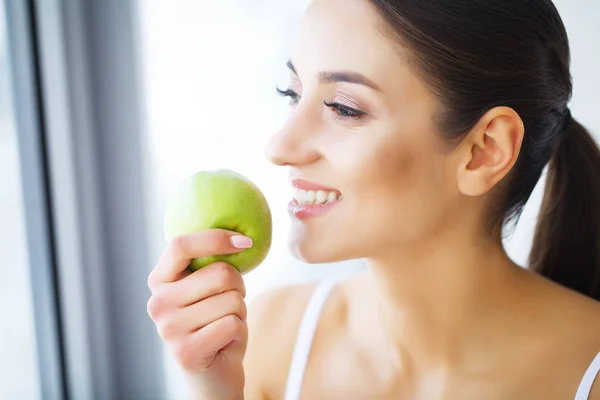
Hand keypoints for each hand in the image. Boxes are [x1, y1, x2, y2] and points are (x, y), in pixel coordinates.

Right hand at [147, 229, 250, 399]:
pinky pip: (233, 323)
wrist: (212, 377)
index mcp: (159, 281)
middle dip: (239, 286)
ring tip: (224, 325)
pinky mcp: (186, 351)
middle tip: (232, 302)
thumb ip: (209, 265)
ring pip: (232, 300)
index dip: (216, 237)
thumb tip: (240, 234)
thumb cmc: (215, 325)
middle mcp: (157, 303)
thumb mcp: (206, 291)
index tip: (245, 241)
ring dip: (240, 312)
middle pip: (220, 273)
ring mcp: (168, 328)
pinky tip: (225, 341)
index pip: (181, 244)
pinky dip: (239, 331)